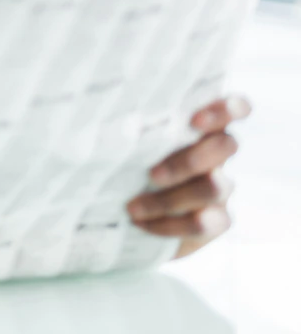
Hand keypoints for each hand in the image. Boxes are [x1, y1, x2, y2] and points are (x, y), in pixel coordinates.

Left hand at [127, 96, 249, 258]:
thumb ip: (126, 127)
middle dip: (190, 160)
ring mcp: (220, 186)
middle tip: (151, 174)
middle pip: (226, 146)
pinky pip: (207, 222)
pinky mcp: (216, 220)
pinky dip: (173, 225)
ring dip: (171, 198)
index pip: (234, 108)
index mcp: (197, 126)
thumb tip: (99, 112)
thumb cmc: (118, 162)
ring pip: (216, 187)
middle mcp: (215, 154)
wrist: (115, 212)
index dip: (225, 109)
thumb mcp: (119, 141)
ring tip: (133, 207)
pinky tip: (143, 224)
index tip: (194, 120)